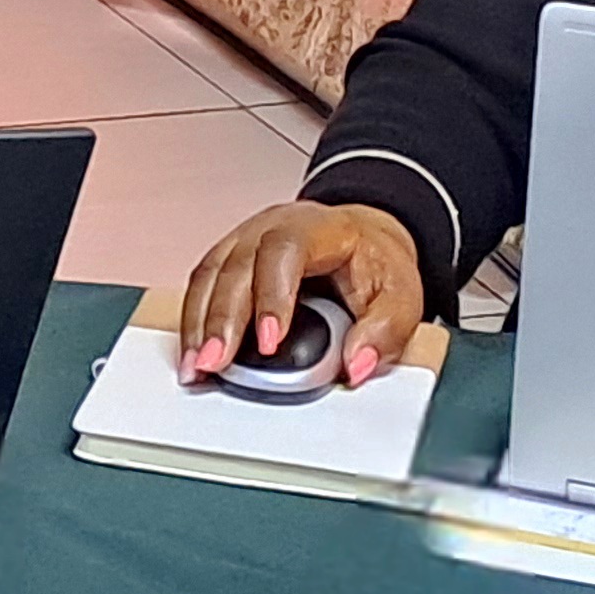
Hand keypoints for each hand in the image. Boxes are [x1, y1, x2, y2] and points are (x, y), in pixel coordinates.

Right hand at [177, 198, 423, 389]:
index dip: (271, 295)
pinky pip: (201, 286)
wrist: (361, 240)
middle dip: (222, 319)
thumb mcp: (401, 295)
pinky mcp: (227, 260)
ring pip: (209, 275)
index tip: (269, 341)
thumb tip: (357, 365)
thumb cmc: (374, 265)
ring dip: (198, 324)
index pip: (284, 251)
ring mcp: (243, 240)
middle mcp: (271, 227)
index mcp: (317, 229)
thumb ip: (385, 331)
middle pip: (235, 266)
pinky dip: (194, 322)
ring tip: (196, 366)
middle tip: (215, 362)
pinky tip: (193, 352)